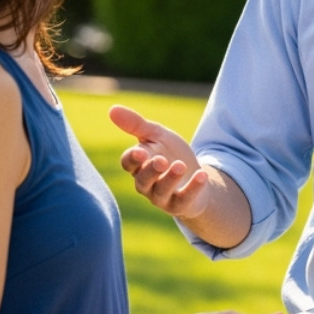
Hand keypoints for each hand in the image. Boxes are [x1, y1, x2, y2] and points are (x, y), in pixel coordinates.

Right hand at [109, 105, 209, 220]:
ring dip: (170, 179)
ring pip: (161, 191)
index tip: (140, 151)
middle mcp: (147, 184)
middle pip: (143, 180)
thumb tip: (112, 108)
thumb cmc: (171, 154)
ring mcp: (162, 197)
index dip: (133, 159)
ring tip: (180, 165)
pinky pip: (184, 199)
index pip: (129, 163)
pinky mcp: (181, 204)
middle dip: (151, 171)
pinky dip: (193, 188)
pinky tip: (202, 174)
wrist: (196, 176)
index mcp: (139, 165)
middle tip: (161, 160)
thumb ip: (136, 125)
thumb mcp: (157, 136)